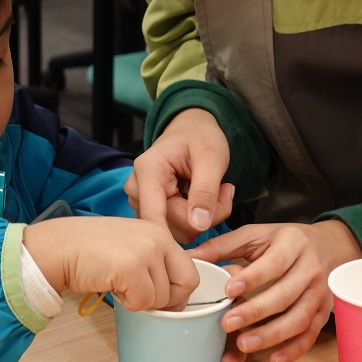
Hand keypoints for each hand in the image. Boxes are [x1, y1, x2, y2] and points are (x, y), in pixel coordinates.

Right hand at [22, 216, 198, 311]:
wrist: (59, 247)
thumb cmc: (90, 250)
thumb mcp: (131, 246)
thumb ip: (155, 261)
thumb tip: (174, 295)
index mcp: (160, 231)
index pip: (190, 269)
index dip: (177, 291)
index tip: (160, 299)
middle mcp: (158, 237)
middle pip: (186, 284)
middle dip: (168, 301)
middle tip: (143, 299)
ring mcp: (146, 251)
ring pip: (163, 298)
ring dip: (141, 301)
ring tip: (119, 285)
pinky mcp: (131, 267)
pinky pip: (143, 303)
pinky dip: (128, 304)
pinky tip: (112, 288)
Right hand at [124, 108, 233, 241]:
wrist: (191, 130)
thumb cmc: (200, 138)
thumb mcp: (212, 157)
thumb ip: (206, 190)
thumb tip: (199, 225)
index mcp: (148, 171)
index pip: (155, 217)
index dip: (183, 227)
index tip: (210, 224)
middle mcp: (136, 189)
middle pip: (171, 227)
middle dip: (203, 218)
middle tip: (224, 194)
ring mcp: (140, 202)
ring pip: (176, 232)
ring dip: (202, 219)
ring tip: (214, 193)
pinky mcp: (150, 211)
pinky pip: (176, 229)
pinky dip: (196, 220)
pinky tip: (202, 200)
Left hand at [189, 220, 361, 361]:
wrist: (328, 246)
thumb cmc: (284, 241)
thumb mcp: (257, 235)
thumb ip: (224, 245)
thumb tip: (190, 256)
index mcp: (293, 244)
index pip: (274, 263)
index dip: (253, 278)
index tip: (229, 291)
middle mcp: (311, 269)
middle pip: (286, 294)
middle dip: (256, 312)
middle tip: (227, 324)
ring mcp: (320, 293)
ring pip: (299, 318)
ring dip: (271, 335)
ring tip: (243, 345)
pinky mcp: (323, 312)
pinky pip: (310, 334)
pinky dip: (294, 350)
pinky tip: (274, 359)